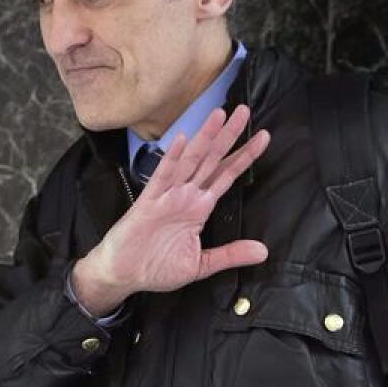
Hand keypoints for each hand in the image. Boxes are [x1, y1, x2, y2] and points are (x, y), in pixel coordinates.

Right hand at [71, 105, 270, 315]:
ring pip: (191, 161)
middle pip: (212, 160)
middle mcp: (186, 196)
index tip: (263, 137)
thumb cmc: (156, 267)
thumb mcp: (201, 264)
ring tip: (220, 115)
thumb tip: (263, 251)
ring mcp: (168, 196)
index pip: (227, 175)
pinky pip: (163, 177)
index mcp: (200, 208)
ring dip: (205, 138)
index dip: (244, 156)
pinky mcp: (149, 202)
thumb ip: (230, 254)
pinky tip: (183, 141)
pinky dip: (172, 159)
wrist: (124, 275)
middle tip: (245, 111)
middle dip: (229, 136)